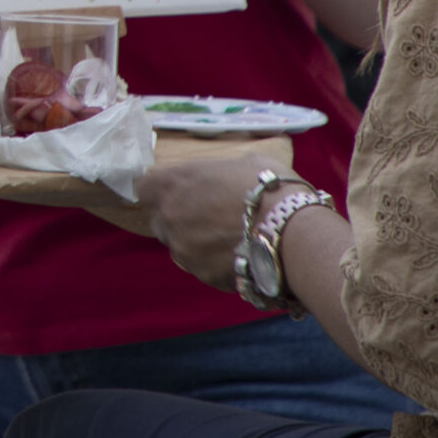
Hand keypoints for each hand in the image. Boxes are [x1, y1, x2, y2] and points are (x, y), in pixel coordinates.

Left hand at [140, 150, 283, 290]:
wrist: (293, 232)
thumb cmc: (270, 188)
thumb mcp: (246, 163)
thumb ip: (222, 170)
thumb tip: (230, 173)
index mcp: (174, 183)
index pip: (144, 187)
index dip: (160, 190)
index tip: (177, 193)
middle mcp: (170, 216)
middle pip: (160, 219)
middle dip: (178, 218)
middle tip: (207, 218)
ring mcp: (183, 249)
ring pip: (179, 246)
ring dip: (195, 243)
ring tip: (227, 240)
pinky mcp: (201, 275)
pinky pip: (201, 268)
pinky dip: (214, 264)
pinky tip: (239, 256)